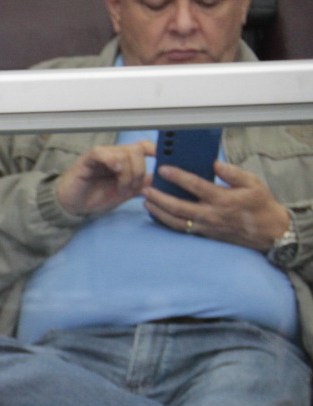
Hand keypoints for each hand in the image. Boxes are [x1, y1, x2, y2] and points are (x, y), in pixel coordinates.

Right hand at [55, 141, 153, 217]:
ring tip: (121, 189)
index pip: (143, 147)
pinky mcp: (88, 160)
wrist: (73, 206)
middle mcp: (115, 155)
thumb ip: (141, 185)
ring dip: (127, 174)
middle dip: (139, 171)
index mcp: (125, 160)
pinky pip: (102, 153)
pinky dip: (112, 161)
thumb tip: (159, 181)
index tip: (163, 161)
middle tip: (132, 188)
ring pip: (124, 153)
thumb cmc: (95, 197)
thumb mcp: (124, 193)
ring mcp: (102, 156)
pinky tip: (115, 171)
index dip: (155, 151)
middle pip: (137, 150)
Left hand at [144, 161, 292, 251]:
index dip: (177, 176)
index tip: (163, 169)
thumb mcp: (253, 183)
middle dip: (158, 197)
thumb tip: (214, 164)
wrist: (268, 231)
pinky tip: (158, 215)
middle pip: (177, 206)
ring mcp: (205, 226)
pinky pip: (181, 229)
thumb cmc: (260, 204)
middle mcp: (210, 214)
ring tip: (146, 202)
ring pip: (175, 221)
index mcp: (222, 198)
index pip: (195, 185)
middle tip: (145, 189)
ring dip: (158, 211)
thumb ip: (232, 172)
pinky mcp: (204, 234)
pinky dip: (166, 222)